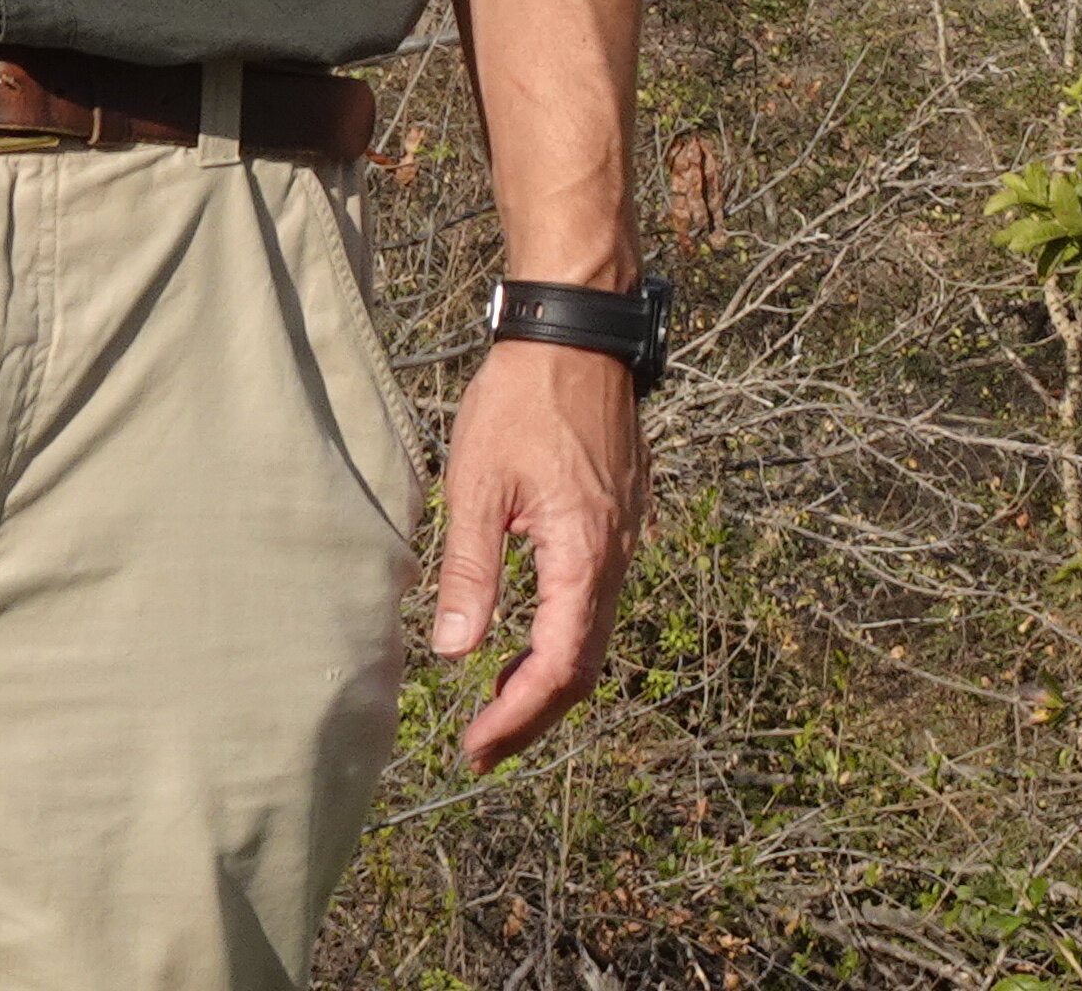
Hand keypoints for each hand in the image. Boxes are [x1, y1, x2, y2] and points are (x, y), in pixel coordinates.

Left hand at [429, 334, 644, 771]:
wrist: (578, 332)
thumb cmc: (523, 399)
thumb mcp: (477, 484)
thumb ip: (469, 571)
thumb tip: (454, 651)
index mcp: (585, 553)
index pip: (559, 667)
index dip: (517, 719)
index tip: (474, 748)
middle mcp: (619, 554)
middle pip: (584, 666)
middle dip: (533, 715)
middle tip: (481, 747)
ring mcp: (627, 535)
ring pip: (594, 634)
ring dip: (547, 678)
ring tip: (495, 704)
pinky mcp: (622, 517)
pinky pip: (599, 598)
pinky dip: (563, 636)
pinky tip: (525, 638)